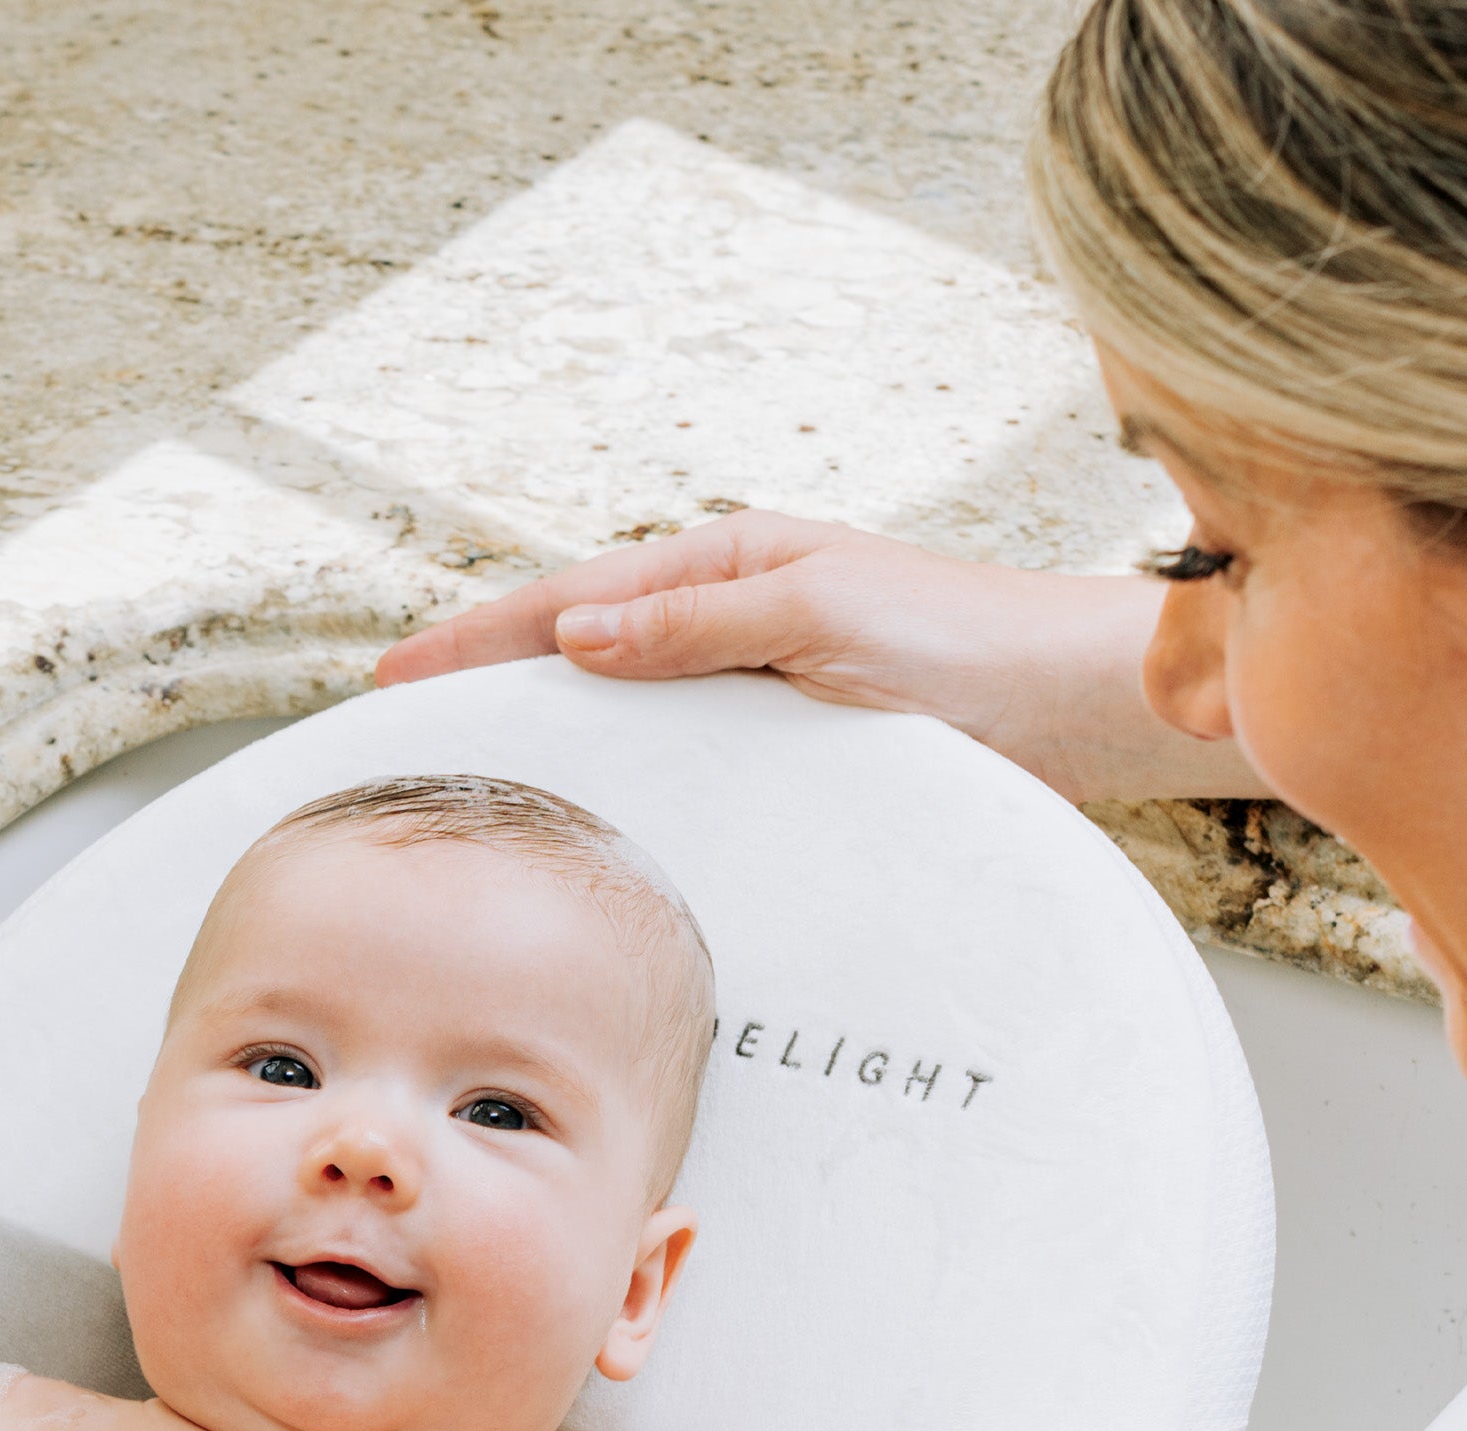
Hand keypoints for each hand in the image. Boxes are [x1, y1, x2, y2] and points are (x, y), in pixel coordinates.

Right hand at [375, 509, 1259, 804]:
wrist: (1070, 709)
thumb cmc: (963, 643)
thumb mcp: (819, 614)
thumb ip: (698, 625)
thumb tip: (574, 633)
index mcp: (726, 563)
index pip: (566, 601)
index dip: (475, 642)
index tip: (396, 679)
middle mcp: (728, 621)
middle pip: (576, 656)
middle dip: (487, 689)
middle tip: (399, 737)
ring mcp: (749, 689)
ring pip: (620, 716)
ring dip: (548, 744)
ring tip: (467, 791)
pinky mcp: (781, 753)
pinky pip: (674, 767)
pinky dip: (619, 788)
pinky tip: (587, 830)